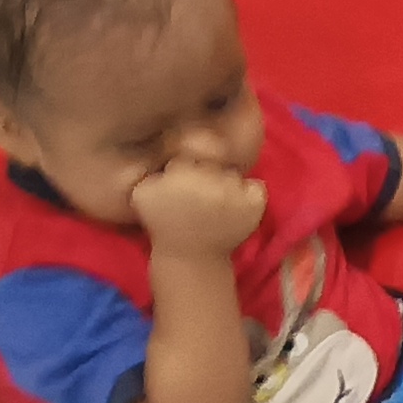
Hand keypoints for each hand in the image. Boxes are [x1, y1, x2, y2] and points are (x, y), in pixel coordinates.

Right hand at [131, 157, 265, 258]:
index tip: (185, 178)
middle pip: (215, 160)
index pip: (192, 148)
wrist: (191, 255)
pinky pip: (257, 186)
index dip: (189, 163)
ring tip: (217, 200)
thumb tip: (170, 154)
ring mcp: (235, 194)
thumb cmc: (164, 221)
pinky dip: (251, 192)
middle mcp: (211, 181)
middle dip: (209, 171)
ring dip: (228, 182)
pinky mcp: (254, 207)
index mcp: (181, 174)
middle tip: (201, 191)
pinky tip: (237, 205)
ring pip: (234, 172)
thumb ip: (153, 168)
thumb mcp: (144, 191)